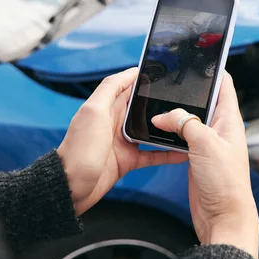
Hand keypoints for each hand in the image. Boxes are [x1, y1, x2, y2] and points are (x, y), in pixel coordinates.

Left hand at [58, 68, 185, 215]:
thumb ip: (110, 88)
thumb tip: (131, 71)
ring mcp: (123, 141)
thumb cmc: (80, 149)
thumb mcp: (93, 111)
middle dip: (162, 103)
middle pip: (144, 107)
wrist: (71, 188)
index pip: (129, 86)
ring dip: (167, 128)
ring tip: (187, 125)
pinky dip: (167, 154)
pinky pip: (153, 154)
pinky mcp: (128, 160)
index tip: (166, 74)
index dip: (145, 79)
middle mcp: (116, 121)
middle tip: (184, 100)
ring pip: (151, 130)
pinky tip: (182, 153)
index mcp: (107, 106)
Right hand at [152, 72, 258, 258]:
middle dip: (187, 91)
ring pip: (190, 118)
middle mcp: (220, 128)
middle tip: (168, 81)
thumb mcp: (205, 143)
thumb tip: (164, 116)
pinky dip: (170, 131)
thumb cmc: (225, 181)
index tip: (198, 57)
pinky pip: (182, 136)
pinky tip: (158, 129)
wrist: (223, 216)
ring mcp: (208, 142)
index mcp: (229, 119)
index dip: (213, 69)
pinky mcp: (196, 156)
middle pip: (203, 100)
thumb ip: (185, 123)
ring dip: (175, 112)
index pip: (224, 84)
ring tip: (158, 103)